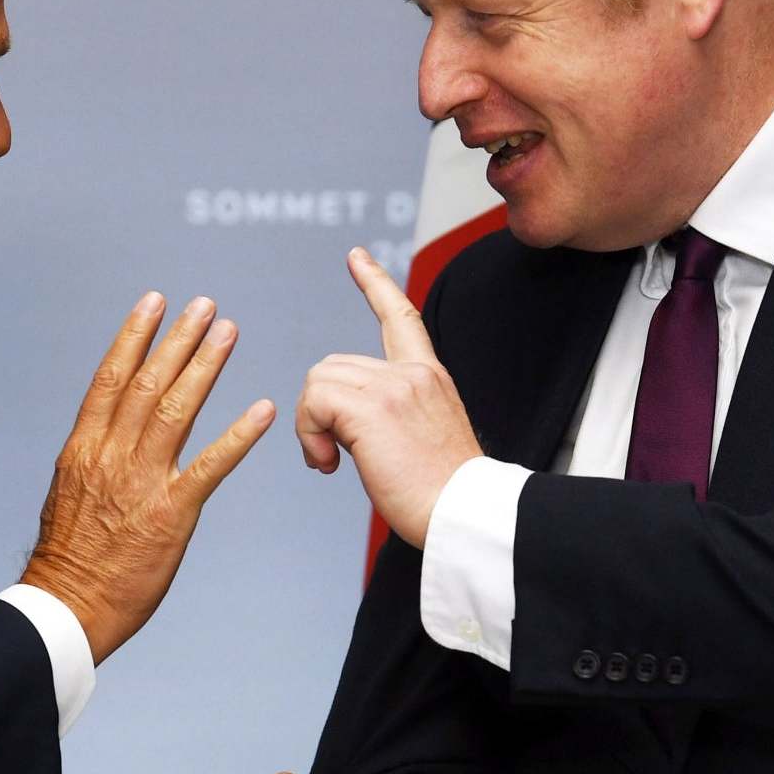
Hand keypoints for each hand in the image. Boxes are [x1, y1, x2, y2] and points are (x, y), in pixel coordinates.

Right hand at [22, 292, 274, 662]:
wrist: (66, 607)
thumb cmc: (69, 558)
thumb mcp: (69, 493)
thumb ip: (92, 457)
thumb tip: (106, 431)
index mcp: (84, 447)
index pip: (111, 378)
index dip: (135, 336)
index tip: (154, 302)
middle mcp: (111, 455)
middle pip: (147, 382)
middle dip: (178, 339)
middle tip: (205, 305)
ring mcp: (141, 482)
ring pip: (176, 409)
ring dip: (205, 366)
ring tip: (228, 332)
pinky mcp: (170, 514)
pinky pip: (210, 466)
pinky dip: (238, 435)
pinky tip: (262, 410)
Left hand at [297, 248, 481, 548]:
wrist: (465, 515)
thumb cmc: (445, 495)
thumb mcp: (427, 436)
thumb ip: (395, 414)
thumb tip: (349, 424)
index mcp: (429, 376)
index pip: (401, 317)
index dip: (376, 284)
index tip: (356, 257)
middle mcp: (412, 373)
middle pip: (333, 365)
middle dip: (321, 408)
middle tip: (332, 454)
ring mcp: (393, 387)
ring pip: (318, 381)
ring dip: (313, 425)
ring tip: (333, 462)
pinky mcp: (371, 409)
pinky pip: (314, 403)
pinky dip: (309, 434)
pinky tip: (328, 465)